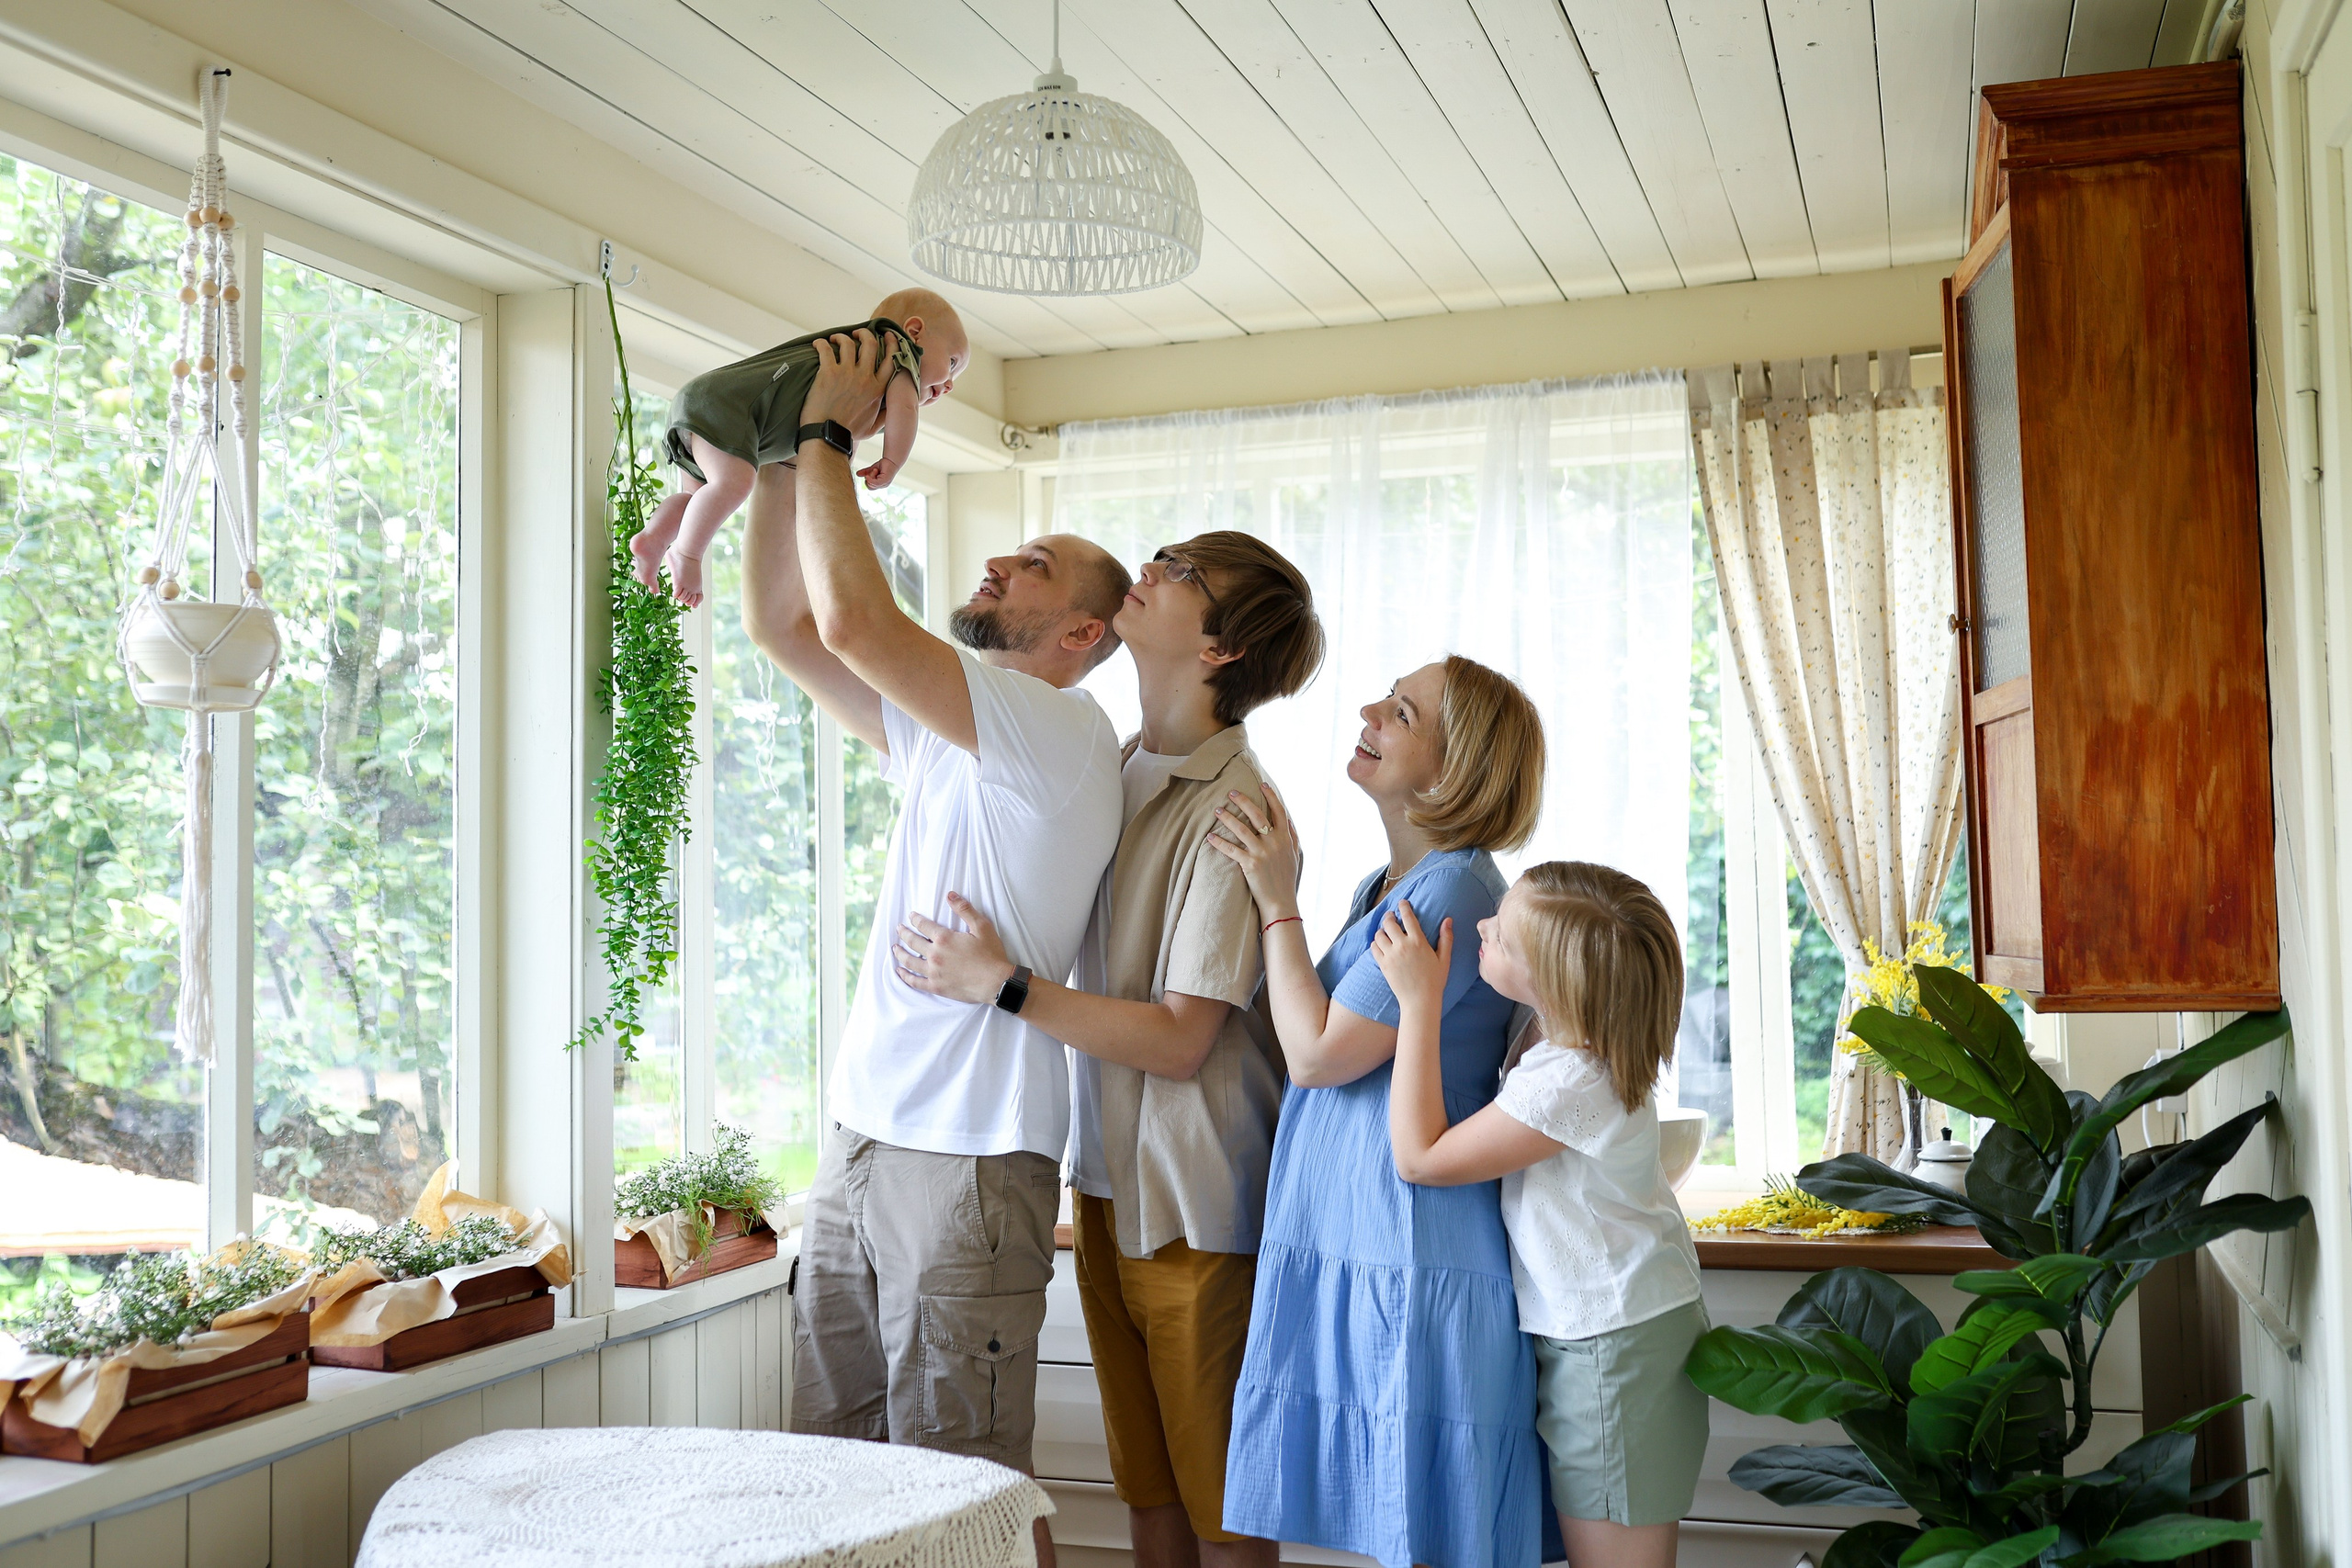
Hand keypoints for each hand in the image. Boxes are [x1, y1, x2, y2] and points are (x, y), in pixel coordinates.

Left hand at [801, 328, 891, 440]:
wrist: (828, 436)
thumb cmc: (849, 434)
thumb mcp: (874, 427)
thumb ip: (884, 415)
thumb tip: (893, 411)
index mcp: (878, 389)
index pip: (891, 359)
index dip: (891, 343)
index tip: (887, 335)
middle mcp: (865, 378)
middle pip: (870, 344)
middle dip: (864, 333)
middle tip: (857, 333)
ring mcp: (847, 374)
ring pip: (848, 343)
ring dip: (841, 337)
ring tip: (834, 339)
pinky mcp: (828, 373)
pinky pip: (826, 349)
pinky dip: (821, 344)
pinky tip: (817, 344)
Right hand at [857, 455, 899, 489]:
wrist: (891, 460)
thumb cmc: (884, 465)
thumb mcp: (872, 469)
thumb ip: (865, 472)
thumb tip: (857, 474)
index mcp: (879, 484)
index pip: (870, 487)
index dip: (867, 481)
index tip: (870, 473)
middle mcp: (882, 485)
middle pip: (870, 487)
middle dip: (869, 478)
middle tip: (874, 470)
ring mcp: (884, 484)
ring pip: (871, 484)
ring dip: (871, 475)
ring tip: (876, 470)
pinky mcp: (886, 480)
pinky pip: (875, 483)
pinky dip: (871, 479)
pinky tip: (871, 473)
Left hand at [891, 892, 1016, 1003]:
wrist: (996, 983)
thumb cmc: (991, 954)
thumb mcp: (982, 927)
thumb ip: (965, 910)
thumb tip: (950, 895)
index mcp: (944, 939)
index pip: (923, 925)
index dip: (915, 919)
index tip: (911, 916)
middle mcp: (935, 954)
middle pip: (912, 942)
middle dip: (904, 933)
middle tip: (898, 928)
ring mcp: (933, 972)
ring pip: (910, 961)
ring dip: (900, 953)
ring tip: (895, 948)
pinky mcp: (936, 986)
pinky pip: (915, 981)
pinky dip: (905, 976)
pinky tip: (900, 972)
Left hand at [1205, 782, 1303, 914]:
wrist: (1281, 902)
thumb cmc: (1286, 880)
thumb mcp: (1294, 856)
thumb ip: (1292, 837)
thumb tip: (1289, 821)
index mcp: (1285, 838)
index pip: (1279, 811)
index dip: (1271, 796)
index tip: (1262, 784)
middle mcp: (1274, 842)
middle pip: (1257, 815)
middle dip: (1244, 801)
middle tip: (1231, 792)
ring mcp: (1262, 853)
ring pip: (1242, 829)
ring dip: (1228, 818)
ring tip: (1217, 810)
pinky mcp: (1250, 864)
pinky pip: (1231, 850)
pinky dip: (1219, 842)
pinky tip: (1209, 836)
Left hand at [1371, 901, 1450, 1010]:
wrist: (1420, 1000)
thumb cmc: (1435, 980)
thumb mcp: (1445, 959)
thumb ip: (1446, 938)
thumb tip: (1448, 920)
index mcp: (1418, 941)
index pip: (1408, 917)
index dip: (1404, 906)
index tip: (1402, 902)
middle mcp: (1402, 945)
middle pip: (1389, 922)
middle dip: (1389, 916)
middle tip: (1391, 916)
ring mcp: (1390, 955)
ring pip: (1379, 934)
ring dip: (1382, 930)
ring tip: (1385, 931)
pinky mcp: (1383, 964)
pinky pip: (1374, 947)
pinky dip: (1376, 943)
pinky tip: (1381, 944)